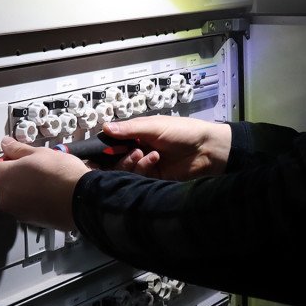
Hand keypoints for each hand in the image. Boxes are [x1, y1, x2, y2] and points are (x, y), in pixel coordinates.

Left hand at [0, 136, 91, 230]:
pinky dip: (33, 199)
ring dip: (24, 188)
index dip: (5, 160)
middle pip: (3, 183)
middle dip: (15, 175)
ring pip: (15, 196)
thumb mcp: (40, 153)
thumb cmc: (61, 174)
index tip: (17, 156)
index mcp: (3, 178)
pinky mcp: (29, 221)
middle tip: (35, 166)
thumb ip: (18, 149)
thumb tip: (6, 144)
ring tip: (45, 180)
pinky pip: (26, 206)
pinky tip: (49, 192)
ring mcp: (16, 212)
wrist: (80, 199)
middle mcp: (5, 198)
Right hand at [104, 116, 230, 179]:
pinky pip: (138, 177)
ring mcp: (145, 164)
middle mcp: (138, 149)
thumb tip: (105, 127)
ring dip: (130, 162)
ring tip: (142, 154)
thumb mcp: (155, 126)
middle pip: (115, 159)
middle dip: (118, 156)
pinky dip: (142, 168)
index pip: (114, 141)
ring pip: (124, 169)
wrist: (206, 149)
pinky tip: (154, 159)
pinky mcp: (152, 178)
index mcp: (138, 134)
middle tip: (129, 150)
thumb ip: (130, 129)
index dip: (106, 145)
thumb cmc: (182, 131)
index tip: (99, 149)